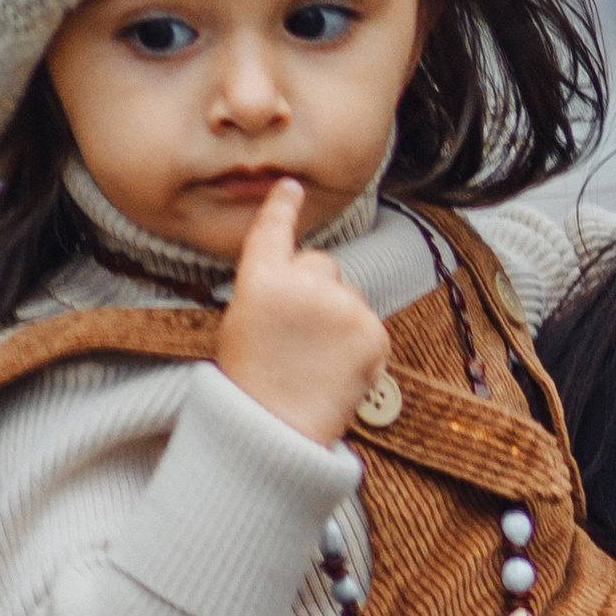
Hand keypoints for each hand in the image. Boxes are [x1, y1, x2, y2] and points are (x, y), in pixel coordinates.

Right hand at [215, 179, 390, 446]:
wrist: (277, 429)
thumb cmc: (251, 382)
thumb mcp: (242, 323)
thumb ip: (271, 290)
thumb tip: (303, 275)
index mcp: (262, 280)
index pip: (275, 231)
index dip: (283, 207)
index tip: (291, 186)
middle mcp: (305, 284)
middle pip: (321, 264)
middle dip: (315, 287)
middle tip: (296, 334)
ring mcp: (343, 307)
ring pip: (347, 296)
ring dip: (337, 318)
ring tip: (314, 359)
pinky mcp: (373, 331)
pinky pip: (368, 324)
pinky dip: (358, 342)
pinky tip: (335, 368)